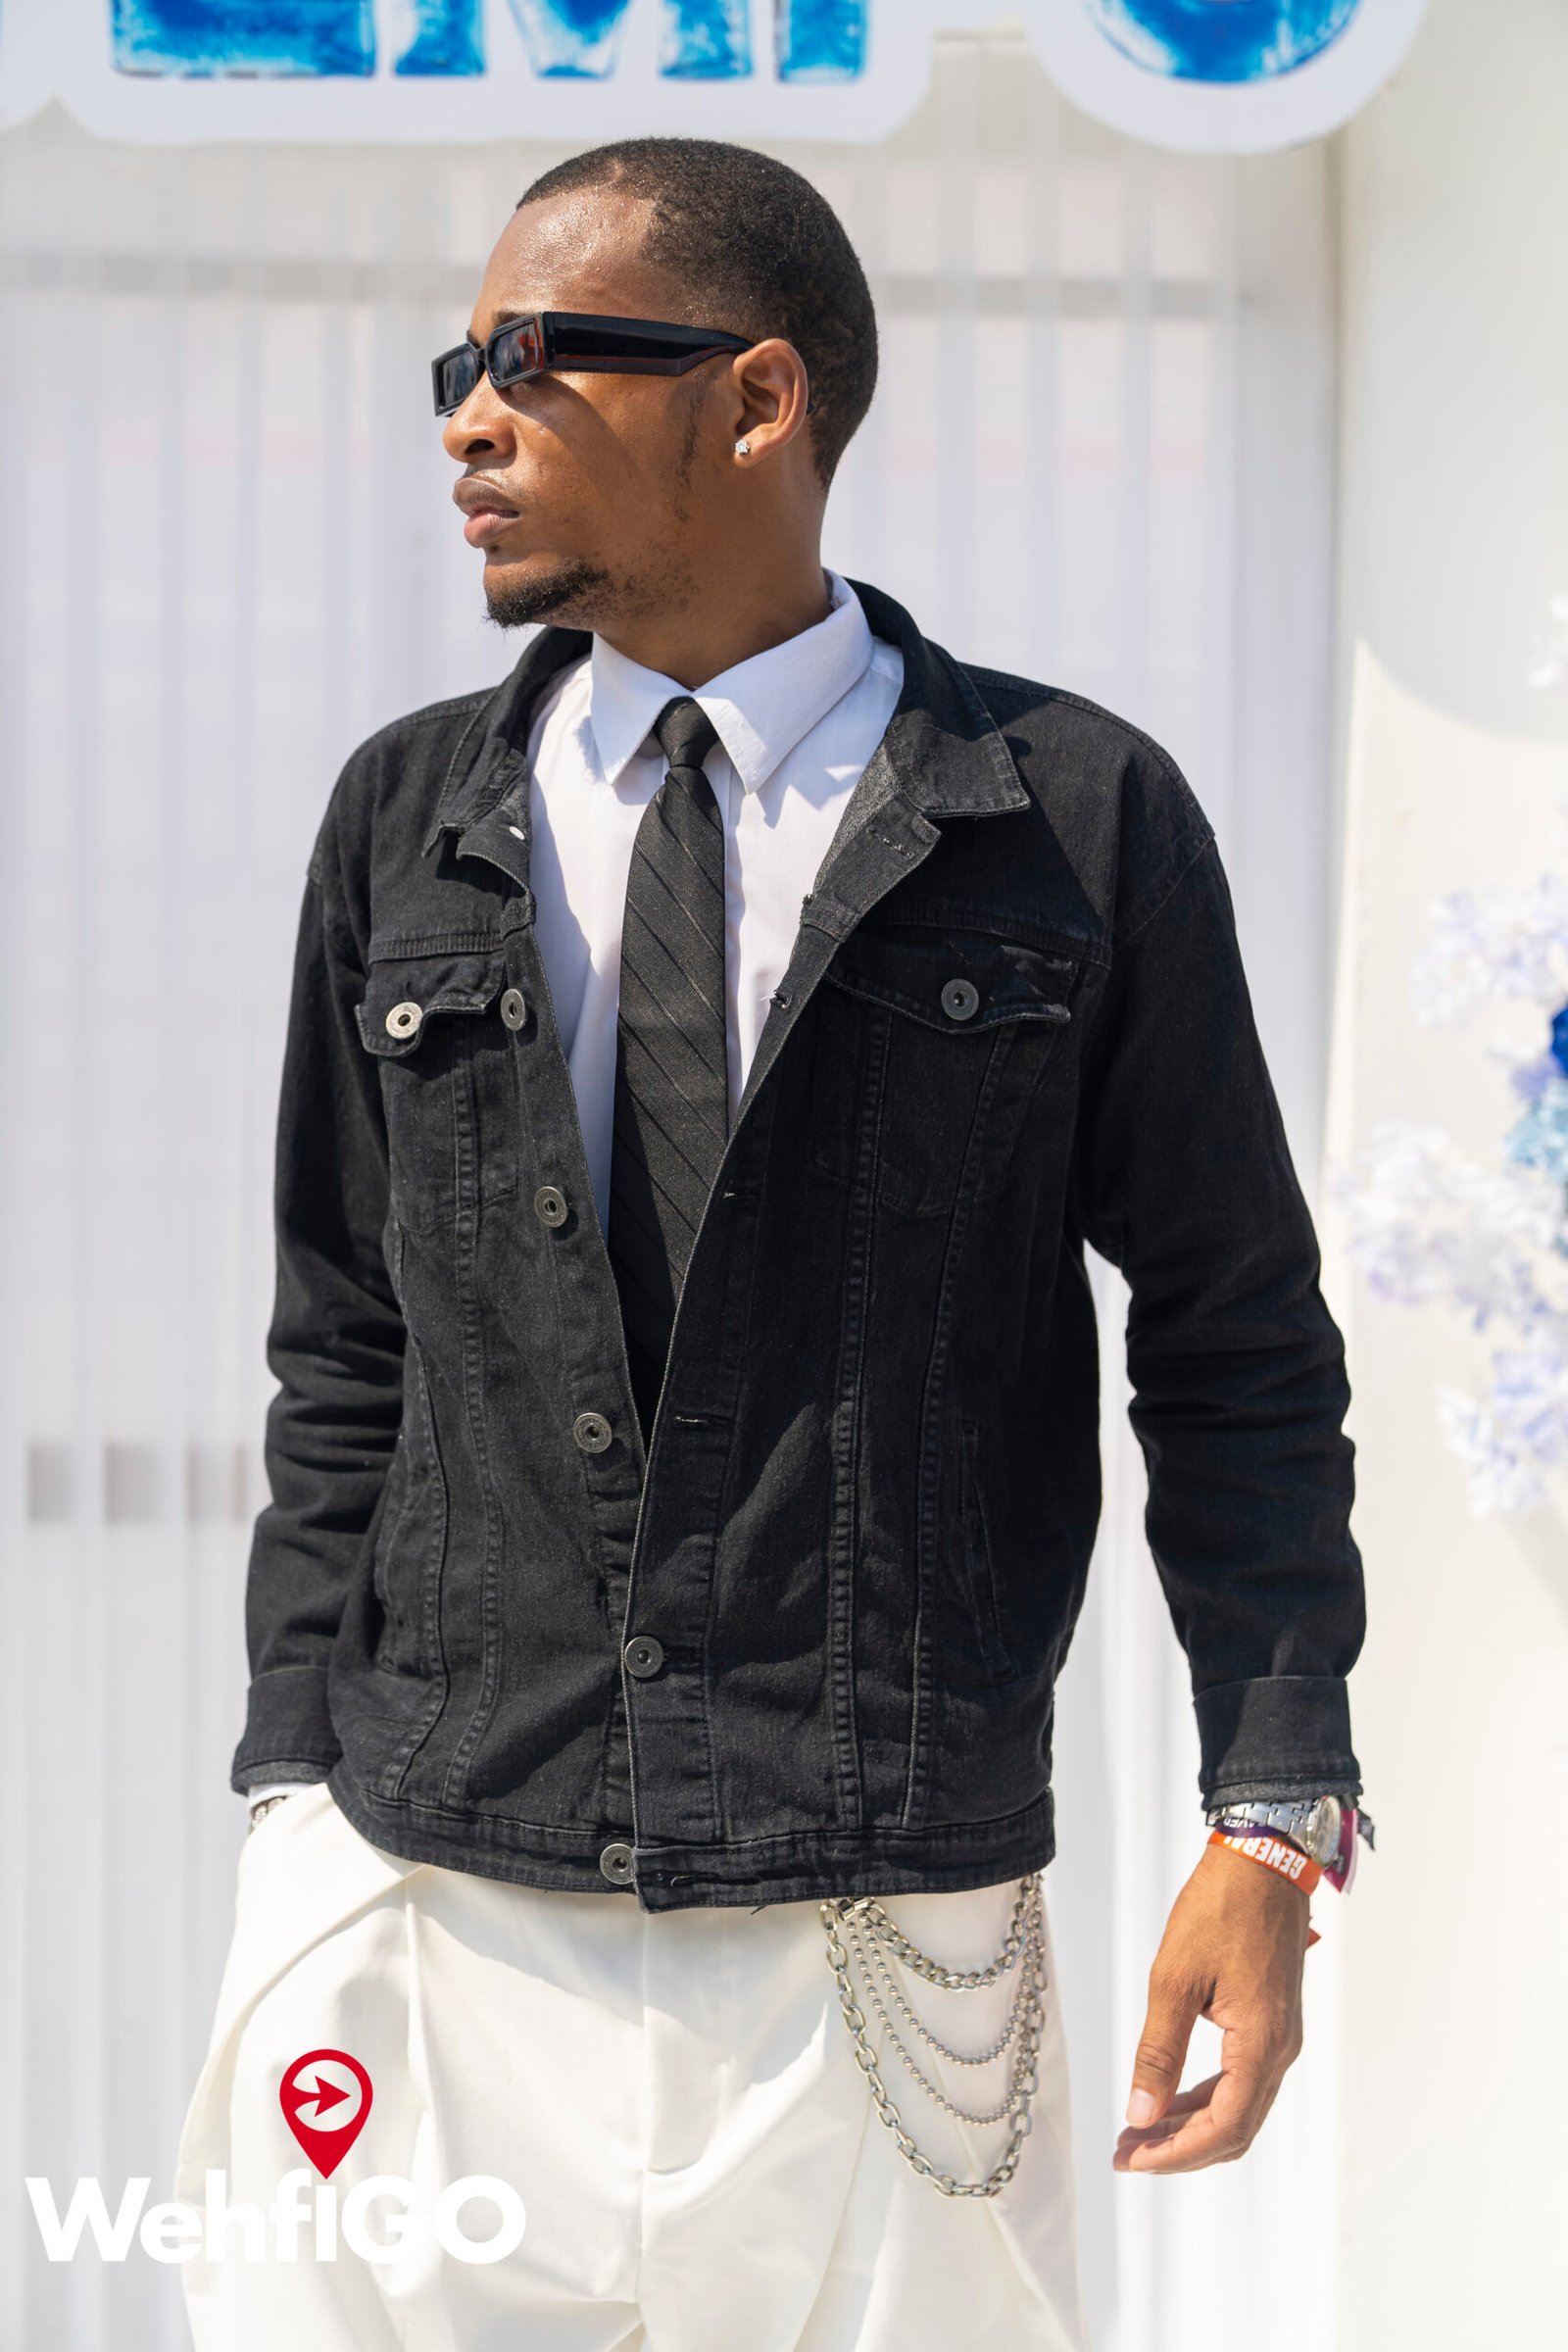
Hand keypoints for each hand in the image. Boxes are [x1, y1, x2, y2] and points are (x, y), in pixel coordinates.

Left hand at [1113, 1840, 1309, 2173]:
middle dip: (1180, 2148)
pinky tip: (1171, 2097)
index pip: (1224, 2128)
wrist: (1263, 1861)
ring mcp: (1280, 2037)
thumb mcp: (1176, 1978)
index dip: (1176, 2153)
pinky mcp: (1272, 2022)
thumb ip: (1159, 2051)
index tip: (1132, 2156)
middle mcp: (1280, 2050)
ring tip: (1141, 2129)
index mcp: (1262, 2043)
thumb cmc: (1220, 1908)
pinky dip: (1206, 2098)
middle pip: (1234, 2129)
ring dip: (1191, 2125)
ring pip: (1240, 2107)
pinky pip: (1242, 2079)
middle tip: (1127, 2151)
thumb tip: (1143, 2113)